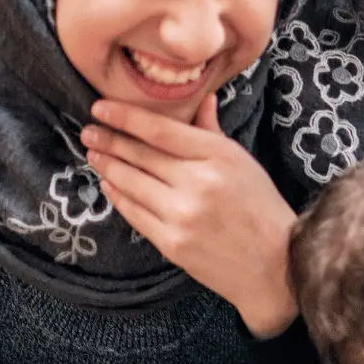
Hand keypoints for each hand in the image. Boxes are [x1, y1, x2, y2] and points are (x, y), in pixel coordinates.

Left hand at [81, 95, 298, 337]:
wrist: (275, 263)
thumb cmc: (261, 207)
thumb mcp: (244, 162)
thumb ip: (214, 132)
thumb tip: (201, 100)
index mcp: (220, 156)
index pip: (161, 130)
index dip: (126, 117)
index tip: (100, 108)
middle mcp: (198, 183)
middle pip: (140, 155)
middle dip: (109, 140)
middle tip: (88, 130)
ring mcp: (182, 215)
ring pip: (130, 183)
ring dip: (107, 166)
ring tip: (94, 153)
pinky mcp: (171, 242)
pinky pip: (133, 213)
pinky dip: (118, 196)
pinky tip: (109, 184)